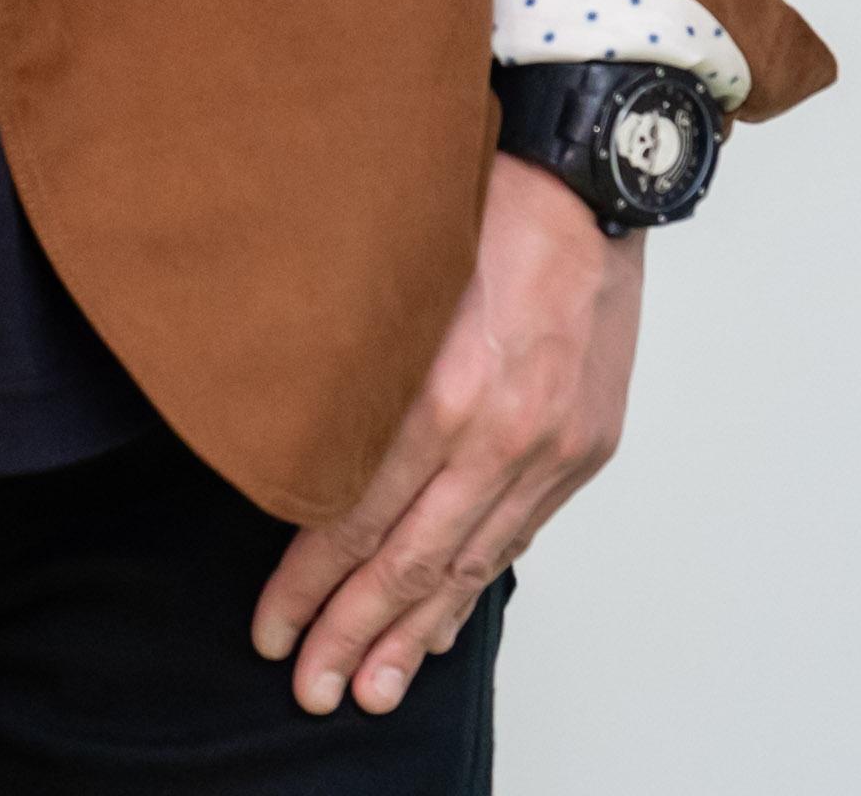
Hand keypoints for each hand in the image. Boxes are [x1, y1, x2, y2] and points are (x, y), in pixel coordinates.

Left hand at [249, 153, 642, 716]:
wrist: (588, 173)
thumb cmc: (480, 199)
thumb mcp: (390, 277)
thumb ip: (352, 370)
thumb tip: (295, 448)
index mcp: (445, 388)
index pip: (359, 514)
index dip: (311, 580)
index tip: (272, 626)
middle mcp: (504, 429)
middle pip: (414, 557)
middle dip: (357, 630)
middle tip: (312, 687)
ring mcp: (552, 443)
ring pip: (472, 560)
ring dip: (418, 630)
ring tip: (375, 686)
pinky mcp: (585, 443)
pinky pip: (521, 533)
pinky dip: (477, 582)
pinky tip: (445, 621)